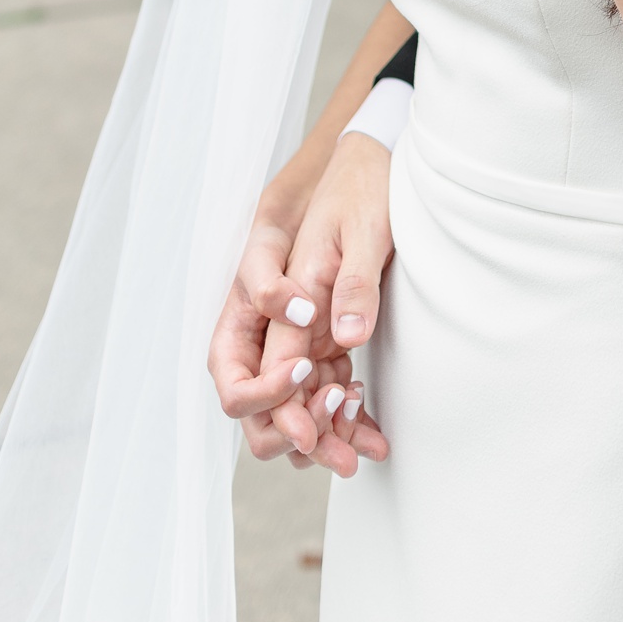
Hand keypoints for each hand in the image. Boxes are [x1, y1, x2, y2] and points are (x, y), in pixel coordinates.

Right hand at [258, 130, 394, 474]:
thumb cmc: (357, 190)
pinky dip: (348, 421)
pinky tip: (377, 436)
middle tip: (341, 452)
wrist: (370, 169)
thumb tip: (347, 336)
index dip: (274, 401)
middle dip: (296, 434)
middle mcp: (274, 328)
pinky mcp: (328, 343)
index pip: (245, 371)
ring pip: (296, 409)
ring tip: (366, 452)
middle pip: (262, 406)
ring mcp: (300, 339)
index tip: (316, 406)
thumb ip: (351, 280)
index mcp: (263, 298)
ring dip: (325, 438)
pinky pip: (327, 396)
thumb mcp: (361, 226)